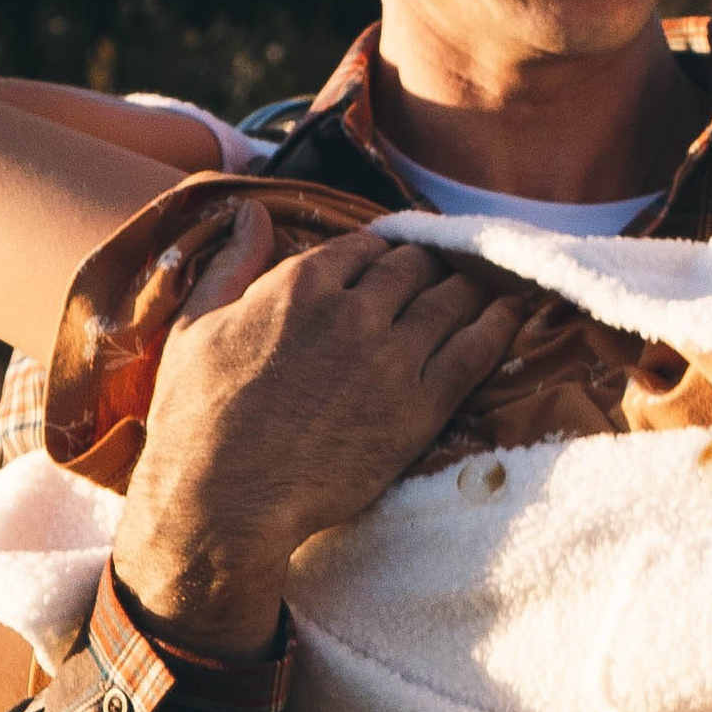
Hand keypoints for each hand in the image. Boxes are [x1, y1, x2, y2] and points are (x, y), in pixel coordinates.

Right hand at [114, 203, 530, 655]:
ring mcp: (394, 357)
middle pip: (415, 266)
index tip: (397, 259)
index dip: (386, 251)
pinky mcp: (422, 406)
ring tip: (487, 284)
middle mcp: (355, 310)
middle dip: (430, 265)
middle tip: (446, 272)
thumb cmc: (196, 416)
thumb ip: (232, 263)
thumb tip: (254, 214)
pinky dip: (500, 325)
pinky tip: (515, 312)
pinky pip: (477, 351)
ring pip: (452, 299)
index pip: (367, 246)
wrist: (224, 498)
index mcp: (301, 283)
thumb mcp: (195, 325)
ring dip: (471, 286)